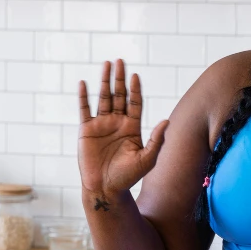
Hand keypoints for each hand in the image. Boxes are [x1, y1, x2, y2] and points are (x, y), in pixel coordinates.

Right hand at [78, 59, 168, 196]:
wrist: (106, 189)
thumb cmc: (128, 177)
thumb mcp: (147, 159)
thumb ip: (156, 140)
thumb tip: (166, 121)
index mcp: (132, 127)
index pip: (134, 102)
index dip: (135, 89)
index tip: (135, 76)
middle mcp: (117, 123)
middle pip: (119, 95)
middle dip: (120, 78)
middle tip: (120, 61)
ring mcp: (101, 125)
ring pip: (103, 98)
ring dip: (105, 81)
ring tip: (106, 64)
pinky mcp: (86, 130)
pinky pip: (84, 110)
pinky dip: (83, 97)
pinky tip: (83, 83)